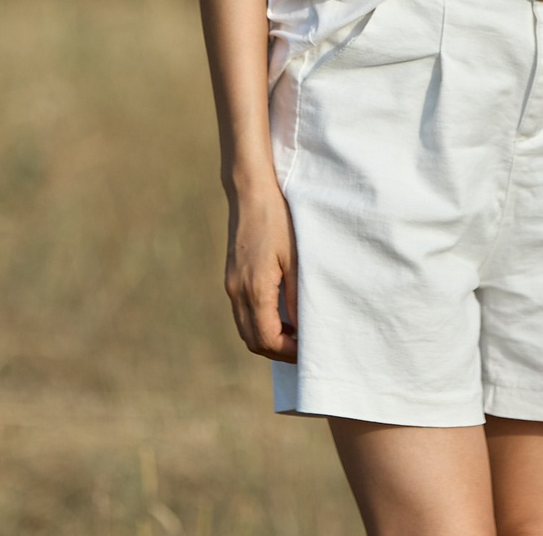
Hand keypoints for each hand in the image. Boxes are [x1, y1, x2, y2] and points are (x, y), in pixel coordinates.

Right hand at [223, 177, 297, 361]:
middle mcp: (237, 291)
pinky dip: (260, 323)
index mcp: (254, 289)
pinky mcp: (232, 276)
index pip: (267, 339)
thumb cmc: (278, 220)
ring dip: (269, 338)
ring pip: (246, 329)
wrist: (250, 191)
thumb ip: (298, 297)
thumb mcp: (296, 258)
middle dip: (279, 351)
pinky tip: (281, 315)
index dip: (289, 351)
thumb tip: (305, 329)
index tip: (310, 348)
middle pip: (253, 341)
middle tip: (305, 347)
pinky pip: (243, 313)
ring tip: (296, 333)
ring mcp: (231, 284)